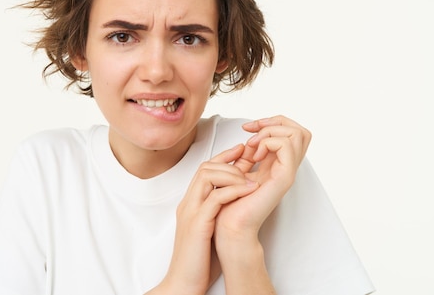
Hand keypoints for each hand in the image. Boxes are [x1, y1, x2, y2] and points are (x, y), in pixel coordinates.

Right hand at [151, 145, 258, 294]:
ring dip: (232, 173)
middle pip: (204, 167)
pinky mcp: (198, 224)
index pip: (204, 171)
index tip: (241, 151)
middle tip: (249, 158)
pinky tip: (247, 190)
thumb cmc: (199, 261)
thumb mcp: (211, 229)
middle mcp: (189, 204)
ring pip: (207, 176)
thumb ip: (219, 213)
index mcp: (191, 204)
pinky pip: (215, 198)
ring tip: (250, 180)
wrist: (183, 284)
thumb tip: (237, 201)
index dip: (223, 158)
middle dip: (229, 159)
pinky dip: (233, 190)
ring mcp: (191, 212)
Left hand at [216, 115, 311, 240]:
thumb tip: (251, 140)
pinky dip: (269, 142)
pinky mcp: (284, 178)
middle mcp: (286, 167)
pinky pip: (286, 146)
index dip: (271, 122)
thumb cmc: (231, 202)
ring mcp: (288, 172)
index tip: (247, 128)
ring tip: (254, 146)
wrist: (230, 224)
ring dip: (271, 132)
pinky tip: (255, 155)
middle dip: (276, 122)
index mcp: (278, 165)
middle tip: (254, 131)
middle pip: (301, 131)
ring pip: (298, 134)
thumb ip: (249, 154)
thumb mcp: (240, 170)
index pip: (291, 132)